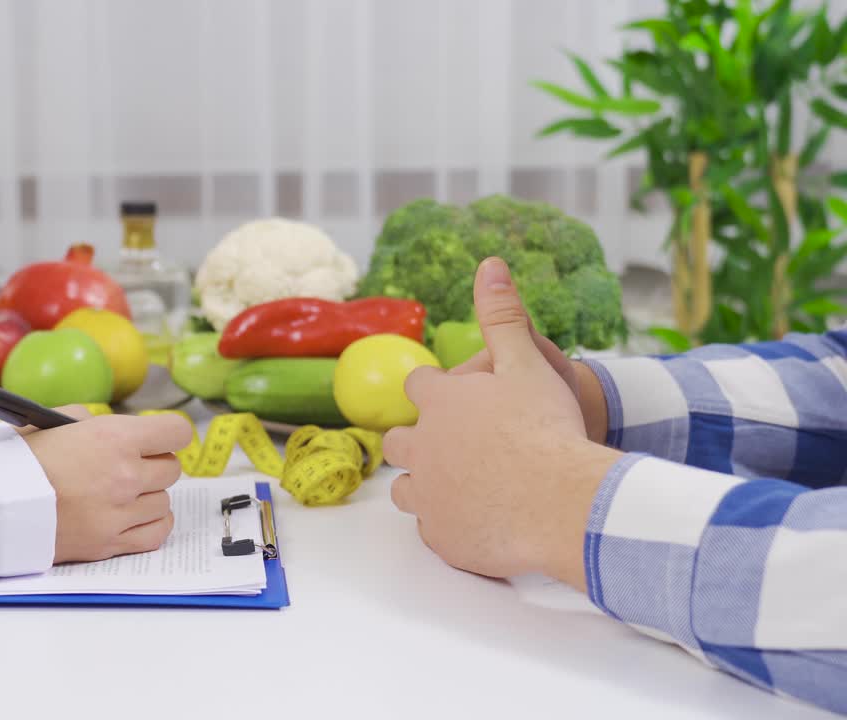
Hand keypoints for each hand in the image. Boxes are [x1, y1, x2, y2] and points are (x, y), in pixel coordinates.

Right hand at [24, 412, 192, 562]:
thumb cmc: (20, 460)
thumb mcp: (55, 421)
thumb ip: (94, 422)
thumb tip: (118, 430)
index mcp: (115, 438)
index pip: (176, 432)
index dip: (170, 434)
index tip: (160, 439)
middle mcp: (125, 475)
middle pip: (171, 469)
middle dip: (154, 465)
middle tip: (131, 466)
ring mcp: (120, 512)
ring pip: (164, 501)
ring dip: (148, 496)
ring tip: (121, 493)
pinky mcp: (111, 542)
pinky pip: (157, 532)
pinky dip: (151, 524)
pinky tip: (135, 516)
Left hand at [382, 257, 620, 589]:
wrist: (563, 502)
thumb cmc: (548, 428)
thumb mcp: (528, 362)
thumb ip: (503, 316)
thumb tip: (489, 264)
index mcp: (439, 402)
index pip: (419, 387)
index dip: (435, 391)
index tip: (448, 397)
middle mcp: (421, 448)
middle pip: (398, 441)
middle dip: (418, 441)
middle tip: (450, 447)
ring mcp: (426, 497)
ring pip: (406, 490)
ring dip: (425, 486)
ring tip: (458, 487)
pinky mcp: (440, 538)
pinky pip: (432, 531)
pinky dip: (448, 526)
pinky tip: (473, 524)